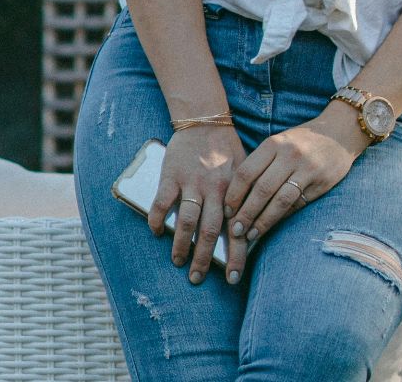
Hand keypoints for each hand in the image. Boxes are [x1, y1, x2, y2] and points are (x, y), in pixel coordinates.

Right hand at [152, 124, 245, 285]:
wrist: (206, 122)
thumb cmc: (228, 150)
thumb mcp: (245, 174)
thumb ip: (244, 200)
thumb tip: (246, 233)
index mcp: (234, 193)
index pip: (236, 231)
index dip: (236, 257)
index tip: (234, 280)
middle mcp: (214, 190)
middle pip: (210, 232)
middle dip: (204, 259)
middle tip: (197, 278)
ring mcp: (191, 183)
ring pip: (186, 221)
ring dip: (181, 244)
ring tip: (178, 261)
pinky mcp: (172, 175)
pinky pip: (162, 201)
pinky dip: (157, 218)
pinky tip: (155, 232)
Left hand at [219, 103, 366, 282]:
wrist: (340, 132)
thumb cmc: (302, 141)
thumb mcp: (279, 143)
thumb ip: (261, 165)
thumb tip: (239, 198)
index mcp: (274, 144)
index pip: (246, 173)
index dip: (233, 195)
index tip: (226, 211)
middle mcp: (289, 155)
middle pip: (261, 189)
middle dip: (245, 213)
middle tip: (235, 230)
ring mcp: (307, 169)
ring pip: (280, 200)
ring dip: (263, 221)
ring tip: (251, 234)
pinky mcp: (321, 182)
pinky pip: (298, 203)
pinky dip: (282, 217)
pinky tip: (272, 226)